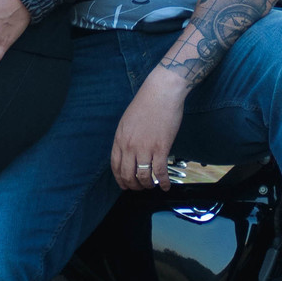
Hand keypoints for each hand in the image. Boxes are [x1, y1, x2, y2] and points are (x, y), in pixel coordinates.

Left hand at [110, 68, 189, 189]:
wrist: (161, 92)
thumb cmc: (146, 103)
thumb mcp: (127, 121)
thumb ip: (126, 138)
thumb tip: (128, 153)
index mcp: (120, 139)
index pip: (115, 166)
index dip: (120, 179)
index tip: (125, 185)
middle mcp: (130, 146)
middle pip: (127, 175)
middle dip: (133, 186)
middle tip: (139, 188)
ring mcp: (145, 148)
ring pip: (143, 176)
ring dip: (147, 185)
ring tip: (152, 186)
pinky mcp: (161, 148)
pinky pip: (160, 172)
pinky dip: (163, 182)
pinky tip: (166, 186)